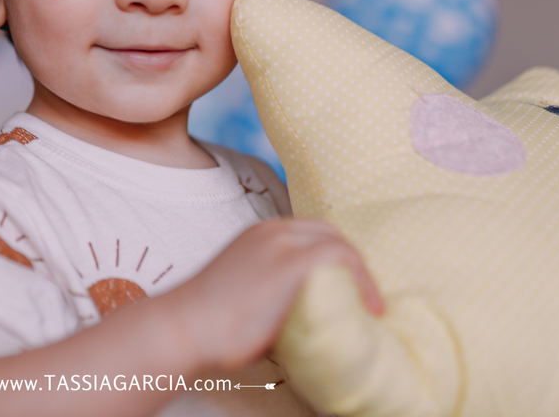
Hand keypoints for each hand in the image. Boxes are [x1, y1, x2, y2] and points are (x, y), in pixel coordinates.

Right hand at [163, 218, 382, 372]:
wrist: (188, 327)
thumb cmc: (210, 324)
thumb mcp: (244, 289)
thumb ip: (272, 286)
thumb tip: (302, 309)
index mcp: (259, 234)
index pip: (310, 231)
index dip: (335, 254)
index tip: (348, 282)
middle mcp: (272, 231)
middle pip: (328, 231)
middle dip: (350, 260)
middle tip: (364, 294)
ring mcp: (281, 243)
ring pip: (338, 242)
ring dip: (360, 272)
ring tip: (370, 303)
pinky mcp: (292, 262)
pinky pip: (343, 257)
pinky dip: (363, 280)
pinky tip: (370, 306)